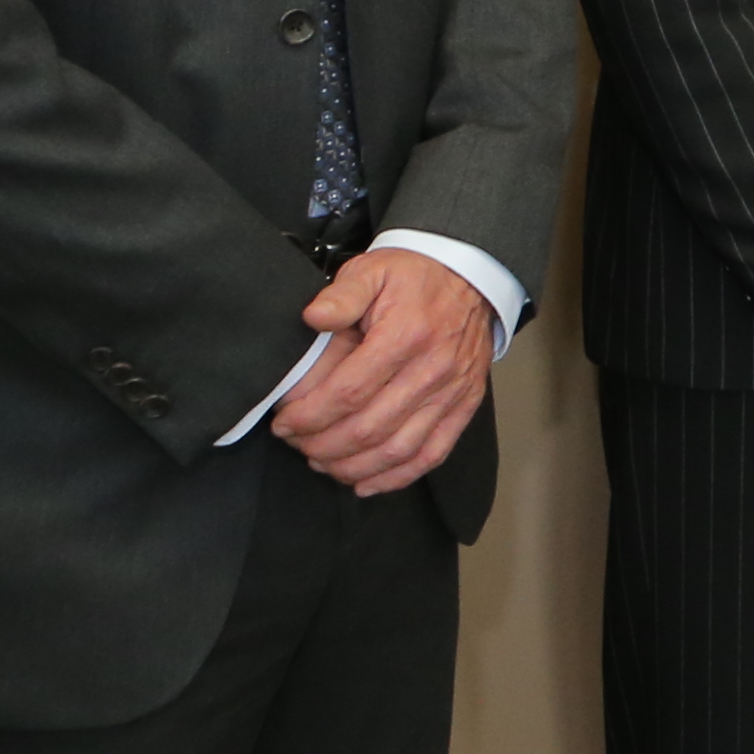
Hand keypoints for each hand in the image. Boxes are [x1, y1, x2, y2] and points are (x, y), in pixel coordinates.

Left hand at [274, 247, 499, 494]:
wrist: (470, 274)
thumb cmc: (414, 276)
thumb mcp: (372, 270)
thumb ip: (341, 295)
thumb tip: (312, 318)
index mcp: (405, 336)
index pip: (349, 393)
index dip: (310, 416)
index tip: (284, 423)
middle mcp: (432, 370)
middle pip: (369, 428)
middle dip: (323, 445)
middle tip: (296, 444)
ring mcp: (452, 393)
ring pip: (398, 449)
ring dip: (353, 466)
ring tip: (322, 463)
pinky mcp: (464, 406)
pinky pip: (432, 454)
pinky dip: (397, 477)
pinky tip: (366, 483)